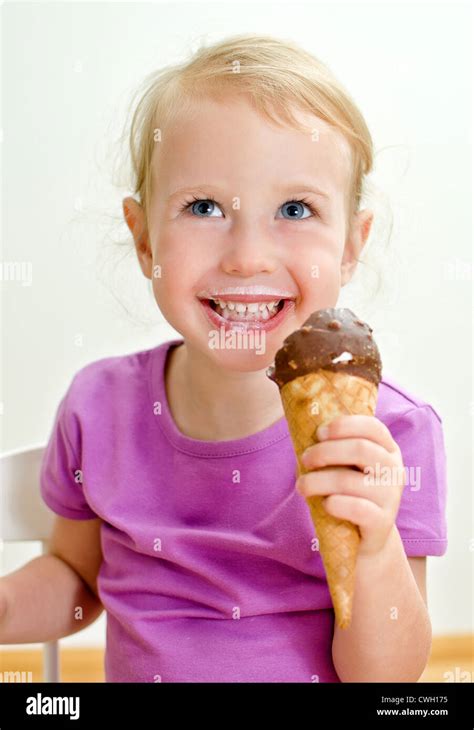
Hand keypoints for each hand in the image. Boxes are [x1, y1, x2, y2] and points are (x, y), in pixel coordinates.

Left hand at [295, 415, 405, 557]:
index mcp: (387, 450)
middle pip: (361, 449)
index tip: (319, 433)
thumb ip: (333, 449)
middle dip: (325, 451)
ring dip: (317, 481)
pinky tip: (325, 505)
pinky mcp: (382, 521)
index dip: (344, 425)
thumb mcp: (345, 467)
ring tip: (302, 486)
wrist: (365, 539)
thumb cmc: (348, 494)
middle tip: (305, 459)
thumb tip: (303, 433)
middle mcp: (394, 470)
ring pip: (350, 480)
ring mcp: (391, 496)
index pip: (372, 427)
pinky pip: (356, 508)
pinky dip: (334, 504)